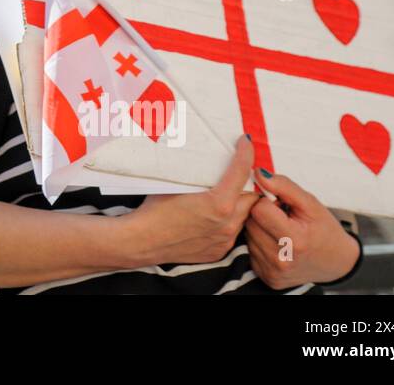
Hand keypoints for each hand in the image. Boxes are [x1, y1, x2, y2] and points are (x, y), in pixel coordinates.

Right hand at [121, 135, 259, 267]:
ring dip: (238, 204)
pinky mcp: (218, 250)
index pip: (242, 171)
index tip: (245, 143)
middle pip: (251, 197)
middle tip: (235, 173)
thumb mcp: (178, 183)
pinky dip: (226, 221)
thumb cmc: (154, 209)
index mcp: (219, 203)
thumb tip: (212, 157)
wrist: (141, 241)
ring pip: (243, 216)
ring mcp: (224, 239)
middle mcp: (227, 223)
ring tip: (221, 196)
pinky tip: (209, 217)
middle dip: (246, 184)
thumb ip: (202, 173)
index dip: (246, 153)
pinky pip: (231, 232)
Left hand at [244, 166, 360, 288]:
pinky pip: (250, 250)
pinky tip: (275, 243)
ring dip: (259, 228)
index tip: (280, 204)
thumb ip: (284, 186)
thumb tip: (259, 173)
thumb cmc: (324, 230)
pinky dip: (259, 243)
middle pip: (250, 222)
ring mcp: (272, 271)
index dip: (267, 201)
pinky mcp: (266, 277)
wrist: (336, 262)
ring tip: (279, 229)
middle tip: (280, 216)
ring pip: (248, 235)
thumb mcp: (311, 203)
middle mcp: (281, 260)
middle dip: (261, 214)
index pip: (259, 209)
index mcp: (294, 241)